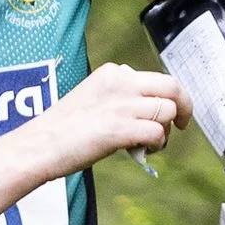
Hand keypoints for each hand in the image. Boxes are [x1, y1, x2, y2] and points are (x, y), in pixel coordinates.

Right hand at [48, 63, 192, 171]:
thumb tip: (146, 109)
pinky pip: (157, 133)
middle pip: (171, 87)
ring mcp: (121, 105)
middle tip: (183, 124)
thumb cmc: (62, 128)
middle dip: (185, 106)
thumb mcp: (92, 96)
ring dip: (166, 132)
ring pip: (167, 112)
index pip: (155, 78)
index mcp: (112, 73)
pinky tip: (144, 151)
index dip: (168, 97)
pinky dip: (157, 145)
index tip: (169, 111)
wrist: (39, 145)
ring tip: (152, 144)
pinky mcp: (120, 129)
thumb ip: (119, 96)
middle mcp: (120, 83)